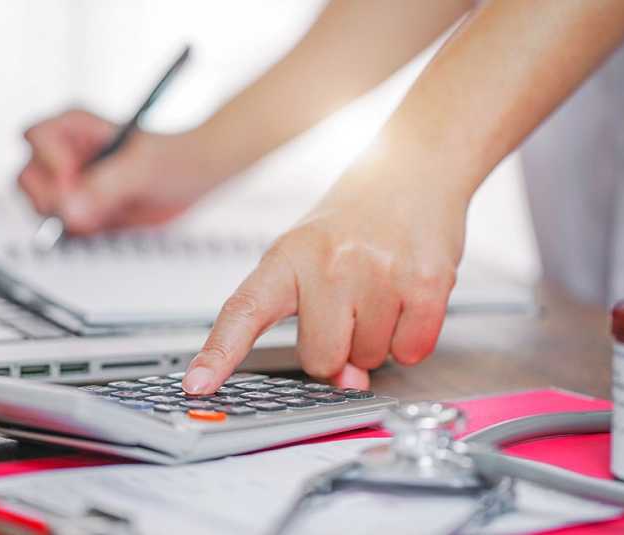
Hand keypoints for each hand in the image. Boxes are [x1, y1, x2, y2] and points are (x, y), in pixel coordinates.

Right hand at [17, 109, 220, 233]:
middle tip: (85, 209)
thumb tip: (70, 209)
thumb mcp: (143, 168)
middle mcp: (65, 153)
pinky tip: (104, 225)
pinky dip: (76, 233)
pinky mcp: (80, 209)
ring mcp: (69, 183)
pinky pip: (61, 227)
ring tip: (103, 215)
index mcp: (74, 126)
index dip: (50, 163)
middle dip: (52, 198)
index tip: (73, 181)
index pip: (36, 138)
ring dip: (65, 219)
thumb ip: (105, 186)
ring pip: (40, 205)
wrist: (195, 176)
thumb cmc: (174, 156)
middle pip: (29, 177)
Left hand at [182, 140, 469, 393]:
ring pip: (370, 358)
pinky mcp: (425, 281)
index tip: (198, 385)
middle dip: (339, 349)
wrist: (415, 166)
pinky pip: (412, 349)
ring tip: (382, 290)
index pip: (244, 311)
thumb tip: (348, 380)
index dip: (218, 353)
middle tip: (351, 307)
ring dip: (379, 339)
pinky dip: (413, 338)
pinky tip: (409, 299)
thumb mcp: (313, 255)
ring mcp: (378, 271)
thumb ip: (314, 321)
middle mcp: (329, 262)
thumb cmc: (357, 218)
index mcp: (289, 256)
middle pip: (321, 359)